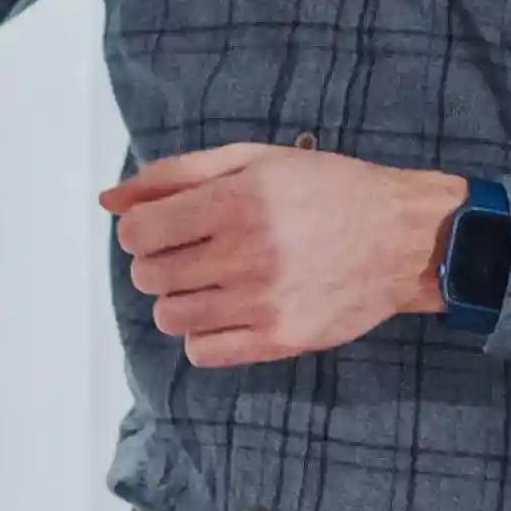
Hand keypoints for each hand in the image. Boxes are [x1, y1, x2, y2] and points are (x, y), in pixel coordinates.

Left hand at [101, 145, 469, 367]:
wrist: (402, 237)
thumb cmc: (326, 189)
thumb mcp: (254, 159)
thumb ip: (176, 174)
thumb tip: (108, 199)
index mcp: (237, 199)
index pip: (138, 232)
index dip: (141, 229)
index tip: (163, 227)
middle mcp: (247, 252)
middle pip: (149, 276)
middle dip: (160, 263)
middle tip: (196, 251)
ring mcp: (264, 301)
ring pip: (170, 317)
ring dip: (180, 298)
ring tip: (216, 280)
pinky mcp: (281, 339)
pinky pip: (203, 351)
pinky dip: (205, 333)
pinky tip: (231, 309)